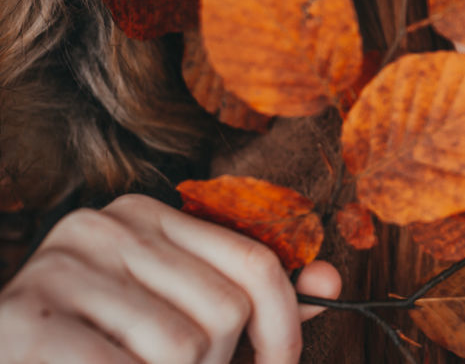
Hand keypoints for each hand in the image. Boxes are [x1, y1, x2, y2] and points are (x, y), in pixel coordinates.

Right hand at [0, 193, 340, 362]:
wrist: (9, 355)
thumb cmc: (98, 343)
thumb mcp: (176, 311)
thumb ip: (251, 302)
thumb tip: (331, 284)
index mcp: (151, 215)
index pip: (255, 263)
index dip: (284, 326)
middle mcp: (108, 226)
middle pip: (224, 312)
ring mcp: (63, 267)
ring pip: (182, 347)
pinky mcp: (27, 320)